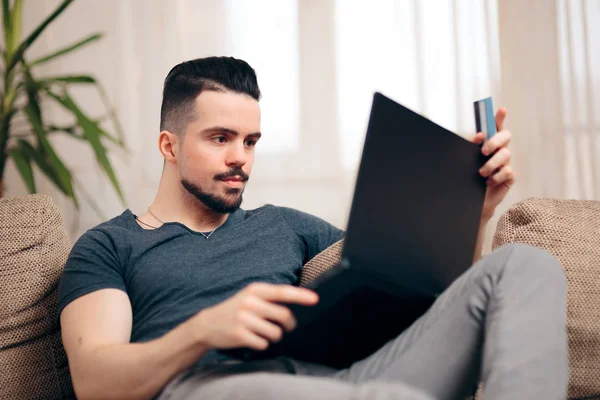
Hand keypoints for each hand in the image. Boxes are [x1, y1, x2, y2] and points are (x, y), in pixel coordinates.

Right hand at [194, 283, 318, 350]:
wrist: (207, 324)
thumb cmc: (236, 310)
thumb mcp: (251, 297)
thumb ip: (271, 298)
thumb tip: (298, 303)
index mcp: (255, 290)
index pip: (282, 292)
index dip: (300, 296)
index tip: (315, 299)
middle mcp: (250, 302)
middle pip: (283, 315)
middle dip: (289, 324)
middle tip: (287, 327)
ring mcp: (243, 318)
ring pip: (275, 332)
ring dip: (275, 336)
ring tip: (265, 333)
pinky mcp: (239, 334)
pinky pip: (263, 343)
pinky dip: (262, 343)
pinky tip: (253, 338)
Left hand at [471, 108, 514, 220]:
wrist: (472, 199)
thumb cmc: (469, 176)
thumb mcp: (467, 160)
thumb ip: (471, 146)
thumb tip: (478, 136)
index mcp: (490, 144)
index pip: (496, 127)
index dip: (500, 118)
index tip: (501, 109)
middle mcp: (500, 150)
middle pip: (506, 136)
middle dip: (494, 142)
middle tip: (483, 151)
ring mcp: (506, 163)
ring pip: (506, 154)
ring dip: (492, 163)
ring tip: (481, 173)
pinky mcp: (509, 176)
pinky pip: (508, 171)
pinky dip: (497, 176)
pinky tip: (489, 182)